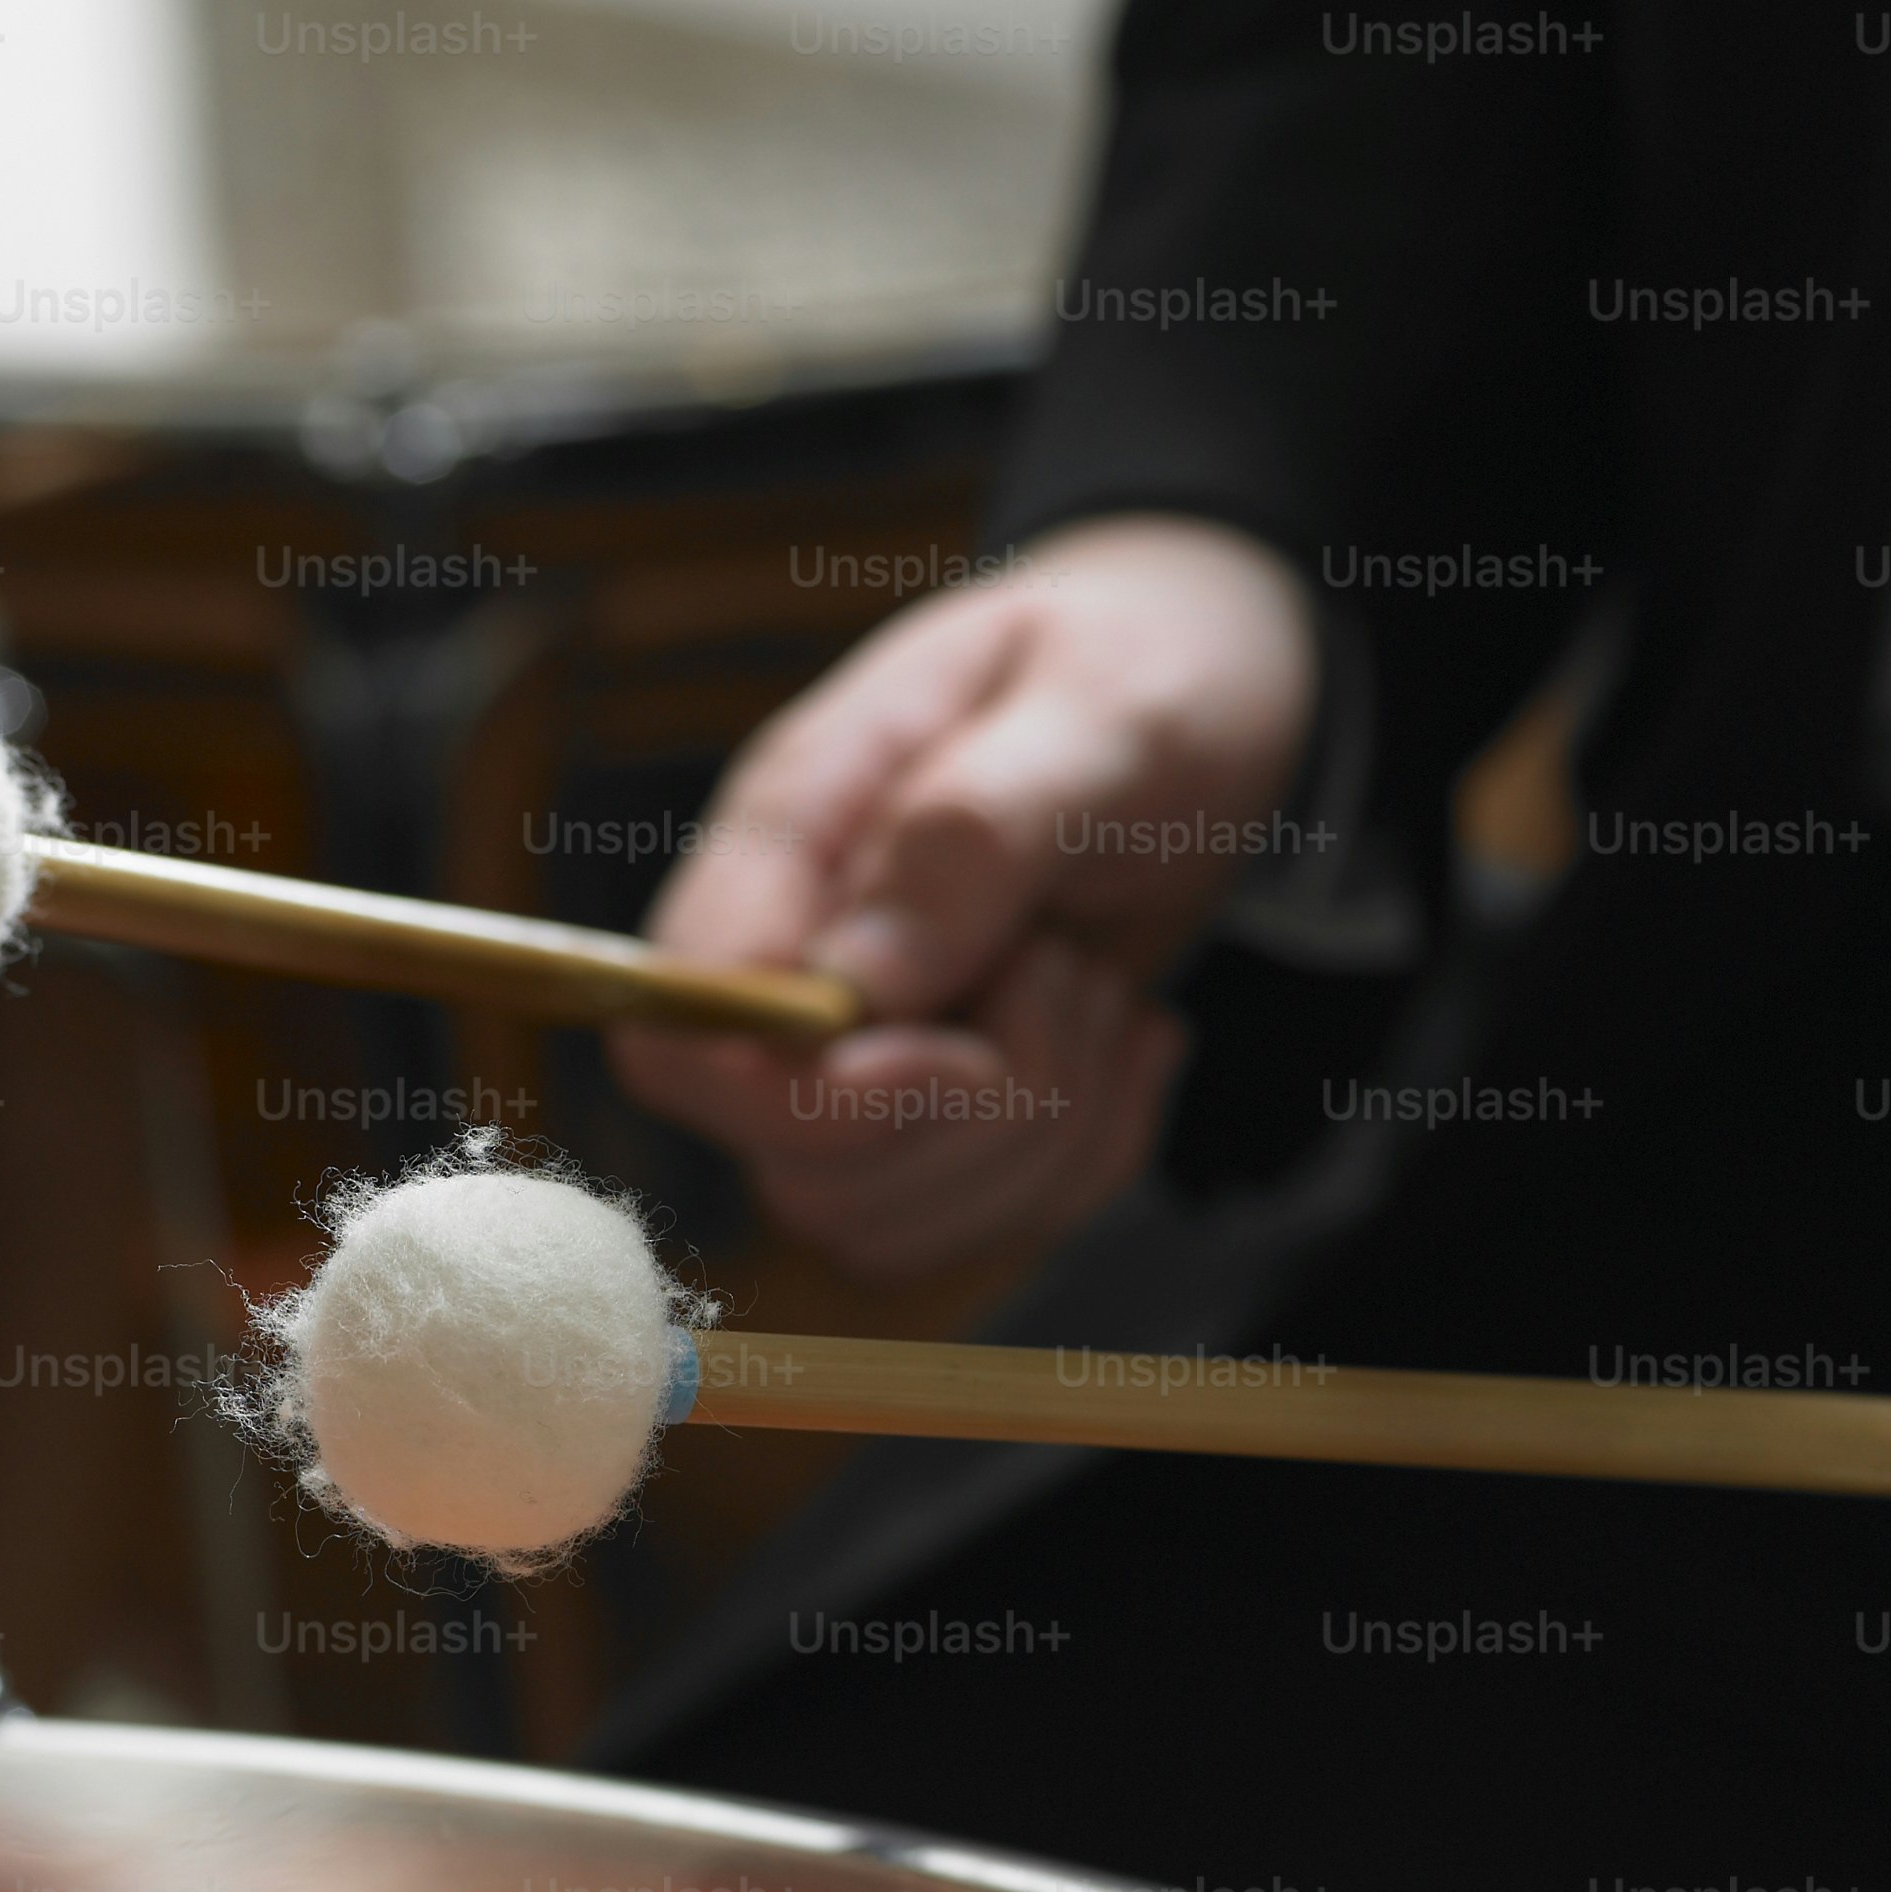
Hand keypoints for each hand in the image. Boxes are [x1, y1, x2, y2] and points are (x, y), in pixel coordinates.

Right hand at [613, 516, 1317, 1282]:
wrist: (1215, 689)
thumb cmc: (1147, 667)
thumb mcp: (1101, 711)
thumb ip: (972, 831)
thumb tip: (858, 982)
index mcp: (792, 836)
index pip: (676, 1033)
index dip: (800, 1096)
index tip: (958, 1052)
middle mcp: (801, 959)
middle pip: (789, 1168)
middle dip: (965, 1120)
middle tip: (1065, 969)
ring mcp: (866, 1050)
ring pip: (887, 1218)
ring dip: (1039, 1137)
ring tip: (1096, 983)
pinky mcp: (945, 1115)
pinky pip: (986, 1224)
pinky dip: (1088, 1155)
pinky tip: (1129, 1035)